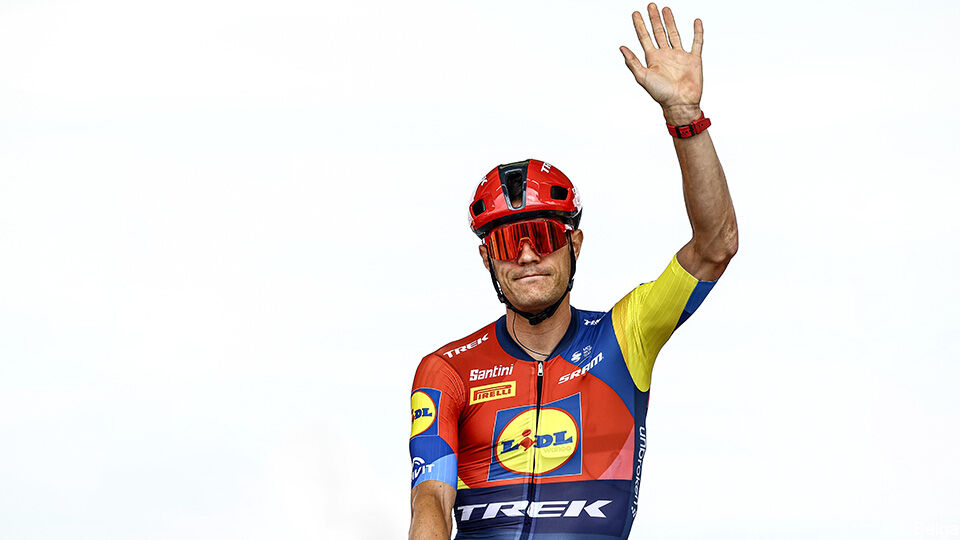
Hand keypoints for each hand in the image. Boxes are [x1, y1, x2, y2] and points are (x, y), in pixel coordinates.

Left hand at [620, 4, 703, 123]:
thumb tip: (621, 48)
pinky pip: (696, 42)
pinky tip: (696, 21)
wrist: (680, 104)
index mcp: (653, 59)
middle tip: (651, 5)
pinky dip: (697, 32)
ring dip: (670, 22)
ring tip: (666, 9)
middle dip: (654, 19)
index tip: (635, 13)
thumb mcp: (643, 77)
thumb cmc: (661, 94)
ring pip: (674, 34)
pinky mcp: (694, 59)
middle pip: (658, 32)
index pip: (644, 37)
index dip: (640, 25)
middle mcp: (666, 55)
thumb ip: (632, 62)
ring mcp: (680, 56)